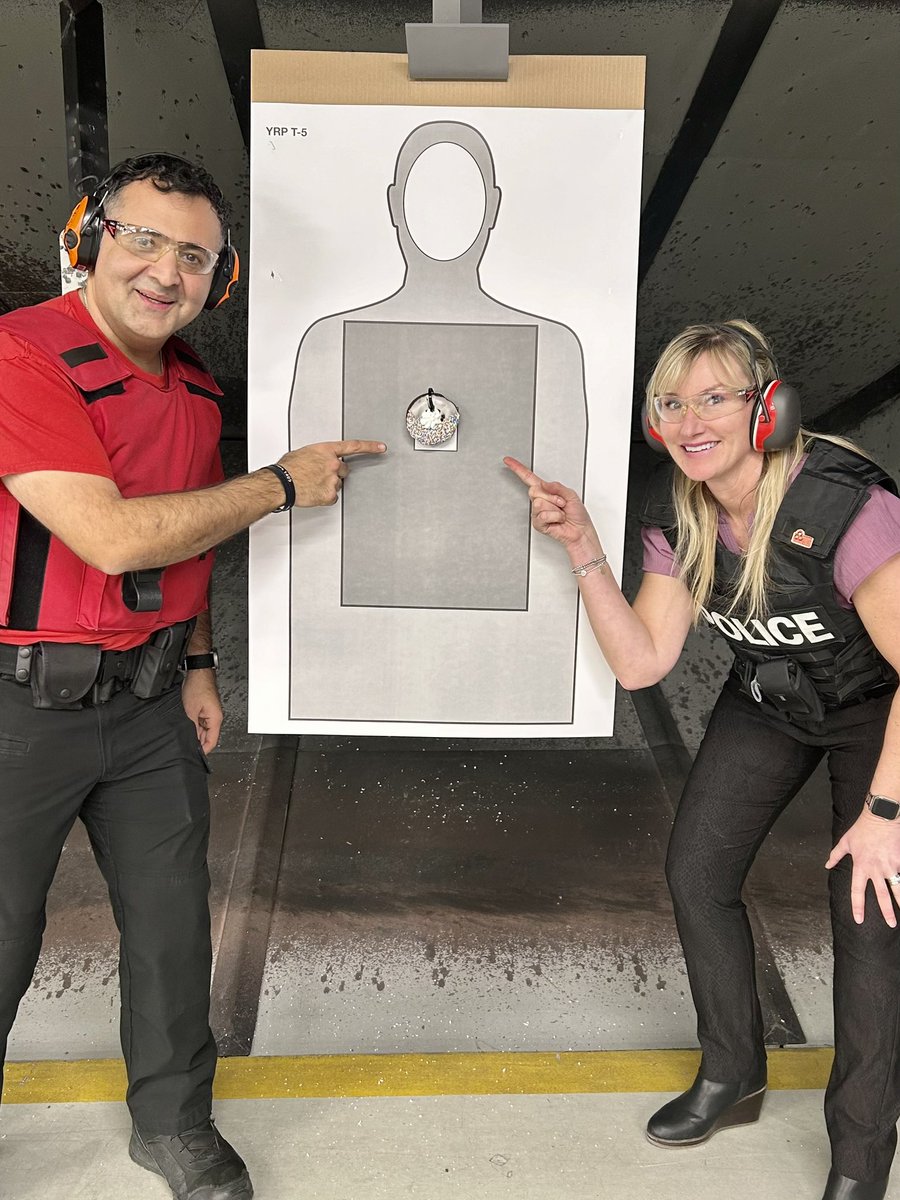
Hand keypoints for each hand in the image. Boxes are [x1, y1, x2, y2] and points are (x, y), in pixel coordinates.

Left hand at [182, 669, 223, 752]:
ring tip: (184, 732)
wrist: (198, 672)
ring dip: (194, 732)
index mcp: (216, 719)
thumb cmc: (198, 686)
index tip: (194, 755)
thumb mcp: (190, 710)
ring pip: (202, 730)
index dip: (203, 751)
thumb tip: (190, 740)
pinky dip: (193, 725)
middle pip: (207, 737)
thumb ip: (191, 727)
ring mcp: (210, 713)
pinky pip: (200, 722)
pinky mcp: (204, 709)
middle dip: (197, 741)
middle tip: (185, 743)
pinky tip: (186, 724)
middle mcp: (215, 717)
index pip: (212, 742)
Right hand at [279, 440, 386, 506]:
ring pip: (337, 485)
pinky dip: (324, 497)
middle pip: (344, 470)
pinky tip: (313, 493)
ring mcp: (333, 479)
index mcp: (326, 450)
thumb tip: (318, 461)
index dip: (370, 447)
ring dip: (327, 485)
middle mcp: (333, 464)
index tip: (381, 448)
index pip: (354, 446)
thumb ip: (317, 455)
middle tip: (319, 476)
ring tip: (311, 484)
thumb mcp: (303, 453)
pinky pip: (332, 497)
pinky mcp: (330, 494)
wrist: (281, 483)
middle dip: (335, 473)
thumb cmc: (287, 468)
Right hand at [503, 456, 598, 553]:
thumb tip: (544, 484)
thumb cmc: (577, 514)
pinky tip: (557, 520)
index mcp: (546, 491)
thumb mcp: (570, 494)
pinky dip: (554, 517)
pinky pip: (542, 515)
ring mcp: (537, 512)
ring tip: (560, 512)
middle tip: (561, 503)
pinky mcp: (538, 523)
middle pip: (534, 490)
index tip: (508, 461)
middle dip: (551, 496)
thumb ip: (557, 486)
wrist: (580, 531)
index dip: (518, 469)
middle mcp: (540, 500)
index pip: (529, 477)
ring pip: (539, 503)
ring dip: (554, 508)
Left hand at [826, 808, 899, 925]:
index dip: (857, 907)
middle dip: (887, 912)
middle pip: (882, 895)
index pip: (857, 891)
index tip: (859, 920)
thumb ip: (835, 855)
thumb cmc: (862, 828)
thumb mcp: (845, 841)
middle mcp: (876, 869)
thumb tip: (827, 865)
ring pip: (898, 888)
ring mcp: (891, 865)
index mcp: (861, 866)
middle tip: (891, 924)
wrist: (881, 817)